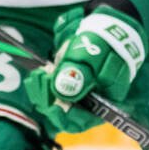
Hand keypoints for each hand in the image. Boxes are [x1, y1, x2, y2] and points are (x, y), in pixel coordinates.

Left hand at [23, 6, 145, 134]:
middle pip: (63, 114)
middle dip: (47, 98)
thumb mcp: (93, 55)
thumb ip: (80, 74)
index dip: (63, 118)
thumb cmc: (105, 42)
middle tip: (40, 76)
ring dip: (43, 88)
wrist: (107, 27)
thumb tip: (62, 93)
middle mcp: (91, 103)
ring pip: (54, 102)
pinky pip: (52, 91)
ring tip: (42, 70)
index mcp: (104, 102)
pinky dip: (44, 82)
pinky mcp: (70, 85)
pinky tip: (43, 70)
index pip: (81, 122)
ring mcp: (79, 94)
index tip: (50, 106)